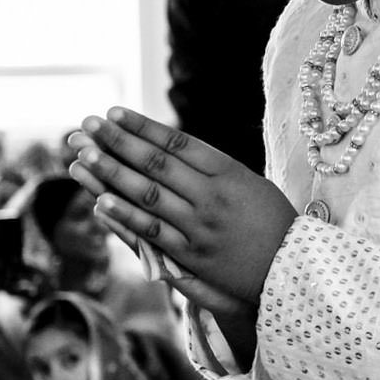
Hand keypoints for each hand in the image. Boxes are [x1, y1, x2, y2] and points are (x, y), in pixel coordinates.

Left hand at [66, 108, 295, 315]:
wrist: (295, 267)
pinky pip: (153, 232)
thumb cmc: (273, 221)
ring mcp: (201, 225)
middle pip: (157, 163)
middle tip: (88, 124)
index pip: (178, 142)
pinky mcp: (194, 255)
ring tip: (85, 155)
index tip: (115, 112)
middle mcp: (213, 196)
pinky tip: (101, 200)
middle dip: (119, 141)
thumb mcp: (252, 183)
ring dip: (113, 173)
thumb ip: (215, 168)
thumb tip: (172, 148)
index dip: (143, 126)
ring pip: (149, 194)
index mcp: (230, 172)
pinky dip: (126, 215)